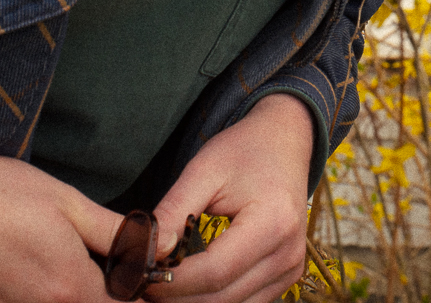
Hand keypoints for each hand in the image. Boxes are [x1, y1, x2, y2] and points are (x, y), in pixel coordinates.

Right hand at [0, 138, 123, 302]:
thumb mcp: (65, 201)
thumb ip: (117, 233)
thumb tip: (161, 245)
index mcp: (71, 287)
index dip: (135, 293)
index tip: (130, 273)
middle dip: (99, 295)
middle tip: (92, 268)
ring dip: (64, 296)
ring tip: (47, 266)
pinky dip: (28, 299)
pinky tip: (16, 274)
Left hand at [146, 94, 313, 302]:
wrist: (285, 142)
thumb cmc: (244, 151)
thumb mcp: (204, 170)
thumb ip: (174, 210)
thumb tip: (145, 252)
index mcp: (273, 223)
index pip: (215, 271)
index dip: (173, 282)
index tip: (140, 277)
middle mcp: (287, 254)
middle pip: (222, 297)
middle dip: (177, 298)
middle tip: (142, 286)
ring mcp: (290, 269)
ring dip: (192, 302)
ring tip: (161, 285)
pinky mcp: (286, 277)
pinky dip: (212, 299)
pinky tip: (187, 287)